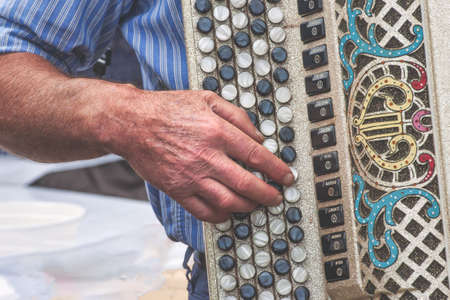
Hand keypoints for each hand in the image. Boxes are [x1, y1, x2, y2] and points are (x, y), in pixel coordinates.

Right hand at [101, 87, 293, 222]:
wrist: (132, 123)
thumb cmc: (168, 108)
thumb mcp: (206, 99)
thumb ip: (237, 116)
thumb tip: (258, 137)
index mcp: (217, 132)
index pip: (256, 156)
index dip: (277, 169)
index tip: (287, 177)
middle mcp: (207, 157)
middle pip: (247, 184)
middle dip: (268, 194)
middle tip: (277, 197)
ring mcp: (191, 176)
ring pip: (228, 201)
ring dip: (248, 206)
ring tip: (256, 205)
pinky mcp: (177, 189)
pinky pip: (203, 211)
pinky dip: (221, 216)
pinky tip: (229, 212)